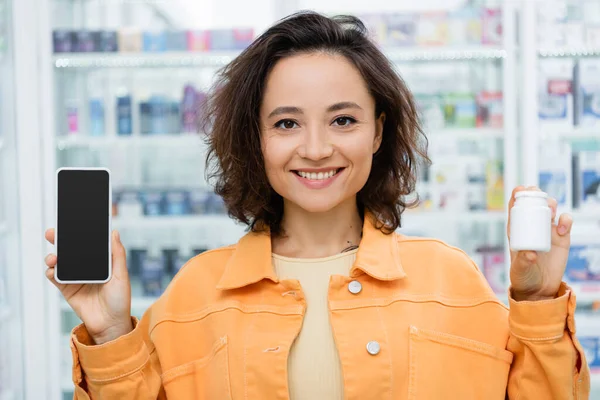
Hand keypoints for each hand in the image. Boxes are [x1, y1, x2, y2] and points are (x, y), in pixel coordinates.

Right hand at [44, 229, 132, 343]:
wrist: (110, 324)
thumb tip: (114, 233)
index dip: (80, 233)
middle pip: (72, 250)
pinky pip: (56, 277)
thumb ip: (117, 255)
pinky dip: (51, 271)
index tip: (72, 223)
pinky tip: (52, 269)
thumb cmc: (120, 300)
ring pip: (61, 262)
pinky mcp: (67, 289)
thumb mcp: (122, 276)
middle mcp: (87, 267)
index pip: (89, 243)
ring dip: (53, 256)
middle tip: (53, 233)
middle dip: (61, 240)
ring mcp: (76, 277)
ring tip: (53, 257)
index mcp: (101, 262)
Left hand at [507, 186, 571, 300]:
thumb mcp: (519, 269)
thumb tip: (531, 253)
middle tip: (538, 193)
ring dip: (551, 204)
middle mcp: (532, 227)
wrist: (540, 290)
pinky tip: (563, 227)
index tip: (520, 189)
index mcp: (517, 231)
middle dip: (536, 194)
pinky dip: (566, 220)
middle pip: (534, 203)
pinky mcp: (562, 238)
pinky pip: (566, 222)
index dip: (517, 196)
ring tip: (550, 210)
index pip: (515, 208)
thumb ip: (523, 262)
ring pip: (550, 209)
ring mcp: (548, 231)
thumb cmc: (523, 278)